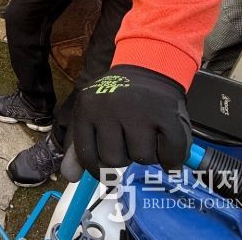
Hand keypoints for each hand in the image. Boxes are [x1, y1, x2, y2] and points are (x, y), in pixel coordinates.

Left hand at [69, 65, 191, 180]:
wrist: (147, 65)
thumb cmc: (116, 98)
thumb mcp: (90, 115)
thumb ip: (78, 148)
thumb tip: (69, 176)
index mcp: (86, 109)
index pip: (87, 156)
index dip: (97, 169)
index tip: (107, 171)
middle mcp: (109, 108)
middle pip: (115, 160)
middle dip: (124, 157)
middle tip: (129, 139)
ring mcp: (138, 111)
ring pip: (142, 158)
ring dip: (147, 154)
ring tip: (147, 135)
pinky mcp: (166, 114)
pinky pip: (170, 154)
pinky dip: (171, 157)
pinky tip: (166, 146)